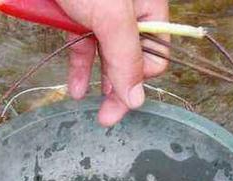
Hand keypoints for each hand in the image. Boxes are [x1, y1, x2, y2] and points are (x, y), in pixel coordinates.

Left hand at [55, 0, 168, 125]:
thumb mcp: (111, 16)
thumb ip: (126, 55)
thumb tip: (136, 99)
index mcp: (149, 10)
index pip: (156, 56)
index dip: (138, 76)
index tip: (120, 91)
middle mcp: (129, 15)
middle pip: (131, 62)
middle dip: (119, 90)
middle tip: (107, 117)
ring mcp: (103, 17)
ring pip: (106, 59)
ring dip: (101, 83)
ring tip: (96, 108)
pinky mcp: (77, 17)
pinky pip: (83, 48)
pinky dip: (80, 69)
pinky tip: (77, 89)